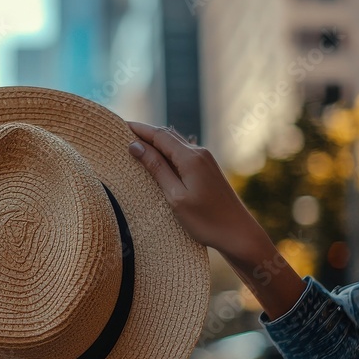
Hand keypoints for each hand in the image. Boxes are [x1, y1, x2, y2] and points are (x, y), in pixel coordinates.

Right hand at [126, 122, 265, 261]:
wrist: (239, 233)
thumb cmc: (206, 220)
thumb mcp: (175, 196)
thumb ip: (157, 169)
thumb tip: (136, 146)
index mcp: (190, 158)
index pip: (159, 135)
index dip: (139, 129)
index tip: (119, 125)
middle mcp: (199, 153)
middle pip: (167, 136)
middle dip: (145, 133)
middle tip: (122, 134)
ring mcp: (206, 161)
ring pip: (175, 144)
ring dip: (156, 143)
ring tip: (136, 145)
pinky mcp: (208, 170)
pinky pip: (183, 154)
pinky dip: (167, 153)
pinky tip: (158, 160)